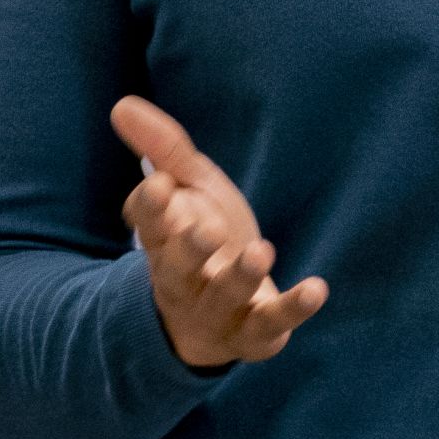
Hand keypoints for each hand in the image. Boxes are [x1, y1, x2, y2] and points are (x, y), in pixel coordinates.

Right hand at [112, 96, 326, 369]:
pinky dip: (293, 309)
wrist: (213, 321)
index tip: (160, 184)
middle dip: (190, 251)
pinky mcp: (253, 334)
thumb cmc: (201, 242)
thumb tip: (122, 104)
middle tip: (207, 229)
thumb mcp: (186, 191)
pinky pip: (271, 325)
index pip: (148, 225)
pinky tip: (316, 288)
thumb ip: (163, 150)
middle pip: (178, 269)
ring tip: (261, 251)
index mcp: (163, 243)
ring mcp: (217, 312)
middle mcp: (182, 281)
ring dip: (241, 277)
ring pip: (223, 298)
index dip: (151, 208)